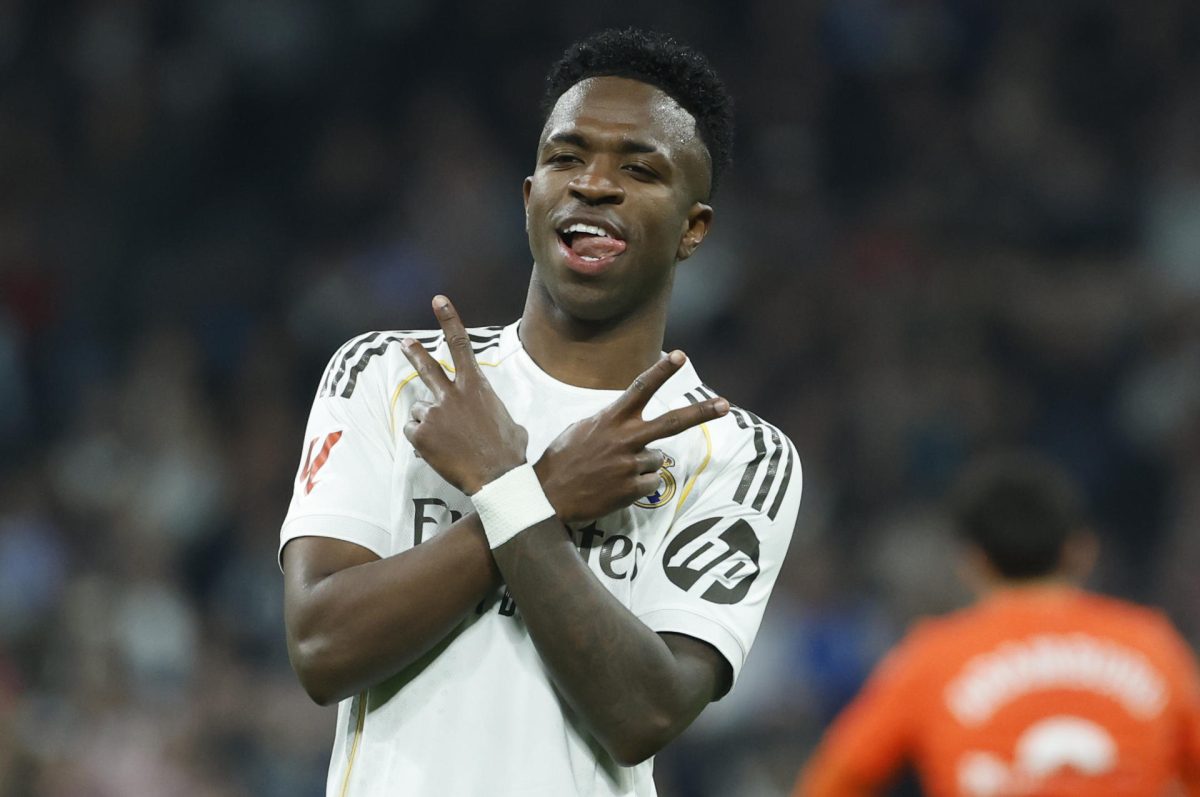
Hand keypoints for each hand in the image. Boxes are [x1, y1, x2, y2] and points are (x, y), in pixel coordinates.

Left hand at [401, 296, 527, 494]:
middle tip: (403, 343)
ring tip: (448, 442)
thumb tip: (495, 419)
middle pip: (427, 367)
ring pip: (421, 410)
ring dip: (429, 423)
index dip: (448, 320)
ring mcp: (434, 413)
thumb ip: (494, 412)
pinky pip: (414, 432)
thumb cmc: (509, 452)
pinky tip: (438, 451)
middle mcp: (452, 394)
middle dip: (414, 353)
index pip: (461, 345)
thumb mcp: (510, 423)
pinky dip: (422, 442)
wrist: (497, 477)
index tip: (437, 301)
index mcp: (476, 386)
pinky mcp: (421, 434)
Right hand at [534, 351, 728, 522]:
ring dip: (644, 464)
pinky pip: (652, 483)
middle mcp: (625, 438)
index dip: (662, 371)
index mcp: (611, 419)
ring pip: (657, 459)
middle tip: (725, 405)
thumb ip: (610, 422)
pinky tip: (617, 487)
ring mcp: (631, 465)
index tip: (680, 356)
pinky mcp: (632, 489)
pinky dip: (640, 485)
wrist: (547, 497)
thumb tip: (632, 421)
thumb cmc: (562, 460)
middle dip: (701, 412)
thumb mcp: (581, 429)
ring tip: (616, 471)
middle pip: (672, 422)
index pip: (641, 388)